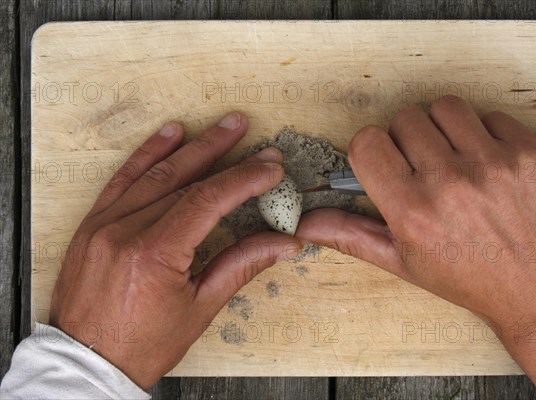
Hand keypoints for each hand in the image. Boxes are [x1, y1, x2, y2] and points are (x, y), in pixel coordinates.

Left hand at [49, 113, 300, 389]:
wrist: (88, 362)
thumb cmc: (142, 343)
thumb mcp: (200, 308)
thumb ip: (242, 265)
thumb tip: (282, 244)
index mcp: (154, 254)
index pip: (207, 200)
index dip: (243, 179)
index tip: (268, 167)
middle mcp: (125, 231)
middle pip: (183, 178)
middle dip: (221, 152)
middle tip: (247, 132)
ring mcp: (104, 224)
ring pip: (154, 172)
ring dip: (190, 146)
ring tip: (220, 127)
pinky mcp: (93, 224)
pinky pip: (122, 179)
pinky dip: (147, 155)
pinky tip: (168, 135)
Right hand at [296, 96, 535, 393]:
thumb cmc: (468, 278)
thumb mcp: (402, 262)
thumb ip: (350, 234)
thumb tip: (306, 223)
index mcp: (412, 211)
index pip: (367, 143)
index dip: (370, 149)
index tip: (384, 161)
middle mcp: (450, 184)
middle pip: (404, 119)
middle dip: (406, 139)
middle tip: (422, 167)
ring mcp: (493, 164)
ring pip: (444, 107)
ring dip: (441, 128)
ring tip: (452, 158)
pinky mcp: (528, 153)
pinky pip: (489, 115)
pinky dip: (482, 132)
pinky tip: (486, 162)